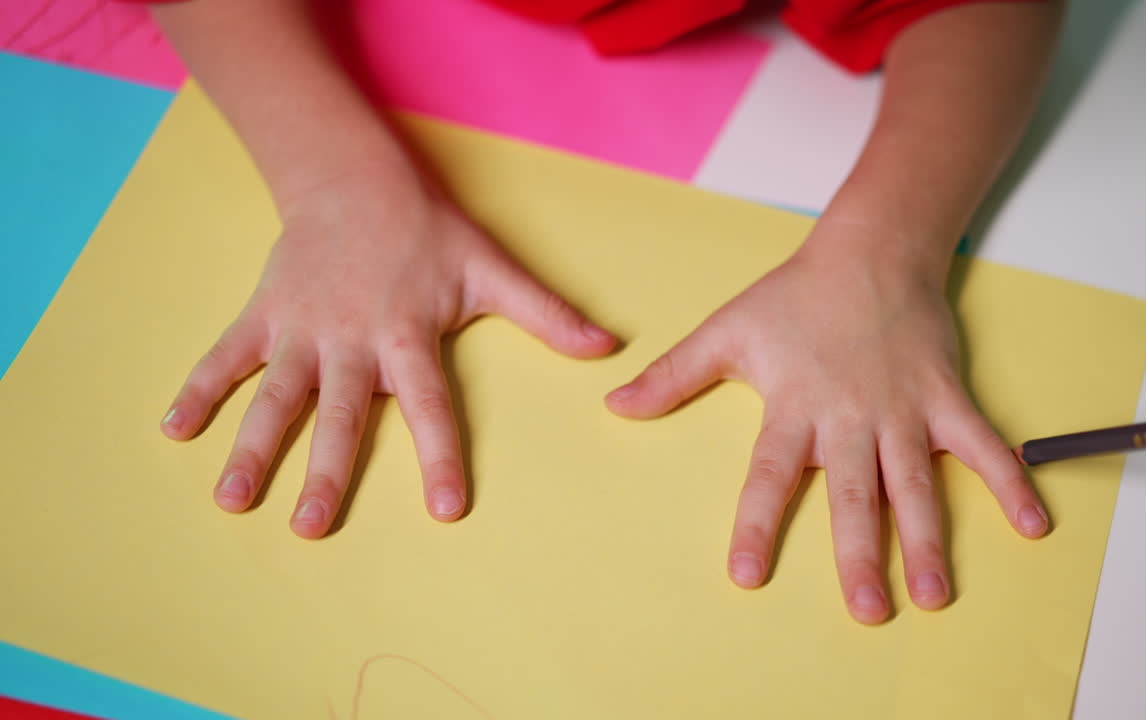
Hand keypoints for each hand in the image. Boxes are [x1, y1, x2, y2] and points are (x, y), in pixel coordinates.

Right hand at [160, 173, 615, 537]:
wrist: (352, 175)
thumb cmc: (427, 229)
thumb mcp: (491, 267)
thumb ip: (547, 313)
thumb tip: (607, 347)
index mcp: (409, 333)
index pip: (429, 404)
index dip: (440, 455)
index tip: (445, 508)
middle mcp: (352, 339)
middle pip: (340, 415)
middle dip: (327, 472)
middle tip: (312, 527)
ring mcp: (302, 328)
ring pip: (276, 395)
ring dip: (253, 447)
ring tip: (233, 500)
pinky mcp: (265, 314)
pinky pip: (227, 357)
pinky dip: (200, 390)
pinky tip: (175, 430)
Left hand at [605, 233, 1047, 623]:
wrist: (871, 250)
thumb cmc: (795, 296)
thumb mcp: (726, 331)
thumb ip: (673, 376)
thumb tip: (615, 405)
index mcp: (793, 405)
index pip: (769, 474)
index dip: (759, 524)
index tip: (748, 575)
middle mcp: (849, 415)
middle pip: (853, 494)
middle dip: (859, 555)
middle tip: (867, 612)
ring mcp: (904, 409)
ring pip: (917, 483)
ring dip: (928, 539)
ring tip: (933, 595)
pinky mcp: (946, 396)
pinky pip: (983, 444)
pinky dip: (1010, 481)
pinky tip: (1033, 527)